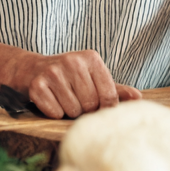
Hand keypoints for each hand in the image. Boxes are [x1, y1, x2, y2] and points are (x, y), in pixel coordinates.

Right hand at [12, 49, 140, 119]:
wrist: (31, 70)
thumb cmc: (69, 77)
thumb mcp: (92, 78)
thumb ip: (115, 89)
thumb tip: (138, 98)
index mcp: (91, 57)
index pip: (108, 96)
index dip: (103, 107)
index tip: (95, 104)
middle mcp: (72, 61)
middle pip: (90, 105)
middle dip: (84, 109)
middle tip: (75, 99)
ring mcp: (53, 72)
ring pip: (72, 110)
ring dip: (68, 111)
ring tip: (62, 98)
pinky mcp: (37, 85)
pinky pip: (55, 112)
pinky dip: (53, 112)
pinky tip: (50, 100)